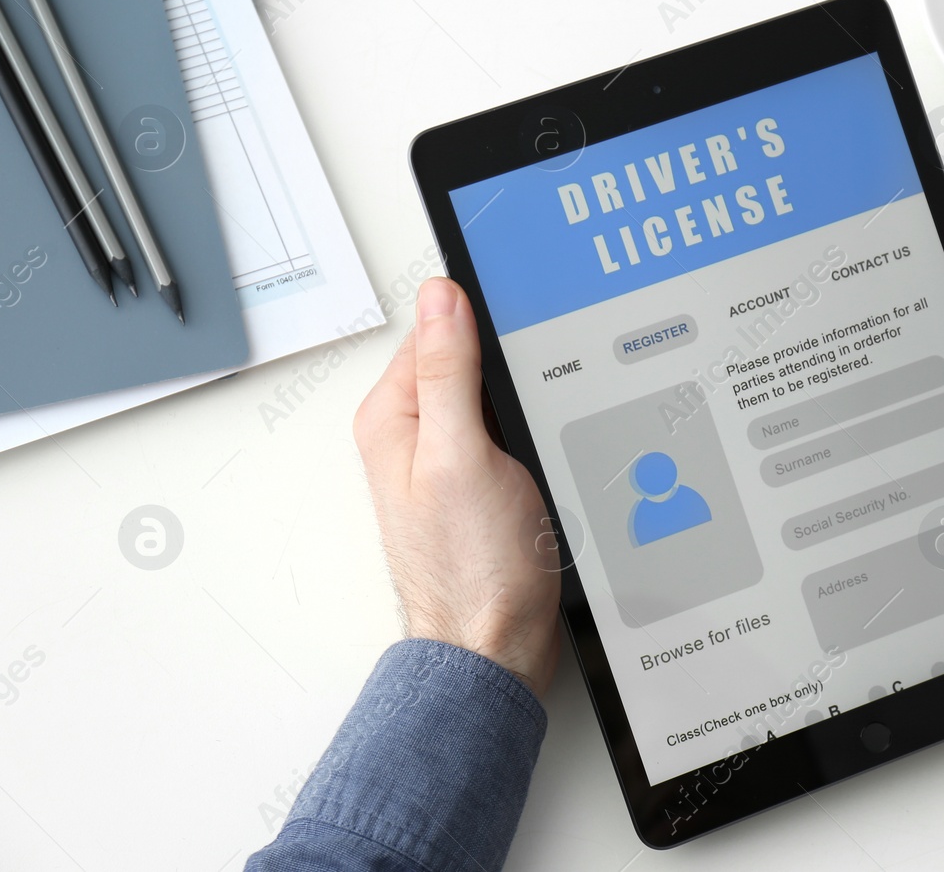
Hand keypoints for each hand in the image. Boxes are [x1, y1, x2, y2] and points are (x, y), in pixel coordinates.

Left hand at [353, 278, 560, 696]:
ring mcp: (448, 459)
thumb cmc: (474, 570)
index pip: (436, 329)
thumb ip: (448, 372)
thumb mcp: (460, 456)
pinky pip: (510, 430)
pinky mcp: (481, 482)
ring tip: (542, 432)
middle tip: (535, 397)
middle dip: (509, 366)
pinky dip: (534, 430)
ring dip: (526, 401)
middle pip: (468, 359)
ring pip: (495, 395)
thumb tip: (441, 297)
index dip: (483, 323)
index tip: (521, 332)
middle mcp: (414, 435)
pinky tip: (550, 450)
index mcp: (393, 418)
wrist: (499, 645)